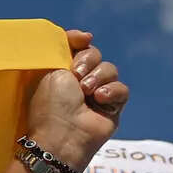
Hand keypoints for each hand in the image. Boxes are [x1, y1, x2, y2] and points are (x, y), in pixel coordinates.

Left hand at [26, 29, 127, 171]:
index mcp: (61, 72)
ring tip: (86, 93)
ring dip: (98, 77)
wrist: (62, 136)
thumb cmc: (50, 106)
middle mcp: (79, 82)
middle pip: (95, 54)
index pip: (78, 46)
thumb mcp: (50, 69)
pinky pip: (122, 89)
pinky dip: (112, 91)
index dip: (80, 41)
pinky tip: (100, 100)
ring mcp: (97, 94)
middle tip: (76, 78)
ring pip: (110, 69)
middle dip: (87, 61)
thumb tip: (86, 36)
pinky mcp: (113, 108)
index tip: (81, 40)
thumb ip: (63, 48)